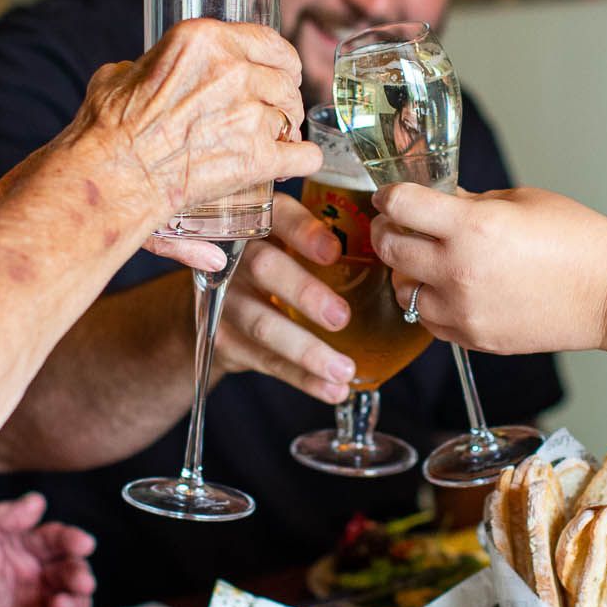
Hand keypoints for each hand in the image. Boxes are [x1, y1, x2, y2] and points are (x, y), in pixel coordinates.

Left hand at [0, 493, 95, 606]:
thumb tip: (36, 502)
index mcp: (17, 546)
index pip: (55, 538)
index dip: (72, 539)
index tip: (82, 544)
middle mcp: (30, 575)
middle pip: (70, 572)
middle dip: (80, 575)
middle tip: (78, 582)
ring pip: (73, 604)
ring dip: (78, 605)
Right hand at [61, 18, 319, 222]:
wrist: (112, 175)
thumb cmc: (108, 127)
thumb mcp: (123, 74)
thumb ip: (148, 66)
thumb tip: (149, 72)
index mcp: (204, 40)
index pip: (268, 40)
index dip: (282, 59)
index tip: (284, 71)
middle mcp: (233, 70)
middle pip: (285, 80)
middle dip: (285, 97)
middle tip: (278, 111)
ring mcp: (249, 113)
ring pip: (293, 116)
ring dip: (289, 129)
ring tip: (277, 141)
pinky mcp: (257, 157)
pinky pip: (304, 155)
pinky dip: (303, 160)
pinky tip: (295, 163)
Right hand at [208, 193, 355, 403]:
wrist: (208, 303)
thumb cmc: (272, 263)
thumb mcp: (287, 239)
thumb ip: (327, 236)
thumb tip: (398, 248)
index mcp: (260, 222)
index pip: (278, 216)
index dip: (304, 232)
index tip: (334, 251)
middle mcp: (234, 255)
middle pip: (265, 268)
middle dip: (305, 292)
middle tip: (341, 317)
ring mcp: (222, 299)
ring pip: (262, 324)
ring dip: (306, 350)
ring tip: (345, 370)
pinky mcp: (221, 339)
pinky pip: (264, 361)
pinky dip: (301, 378)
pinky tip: (332, 389)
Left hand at [371, 184, 606, 354]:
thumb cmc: (578, 240)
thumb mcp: (521, 200)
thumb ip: (471, 202)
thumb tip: (439, 201)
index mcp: (472, 226)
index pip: (401, 205)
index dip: (389, 196)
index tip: (390, 196)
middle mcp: (459, 270)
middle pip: (390, 248)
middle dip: (387, 231)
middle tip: (395, 224)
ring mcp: (464, 310)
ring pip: (402, 290)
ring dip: (406, 272)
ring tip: (426, 261)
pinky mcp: (474, 338)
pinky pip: (429, 320)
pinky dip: (429, 303)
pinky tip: (449, 289)